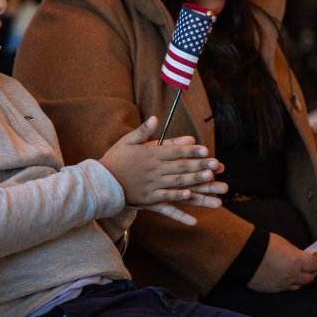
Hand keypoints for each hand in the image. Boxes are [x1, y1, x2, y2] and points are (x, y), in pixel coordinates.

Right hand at [99, 116, 225, 223]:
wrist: (101, 181)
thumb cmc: (115, 159)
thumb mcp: (127, 140)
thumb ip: (143, 131)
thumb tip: (155, 118)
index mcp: (150, 154)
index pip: (175, 151)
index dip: (192, 151)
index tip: (206, 150)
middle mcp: (153, 169)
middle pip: (180, 166)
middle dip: (199, 164)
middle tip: (215, 164)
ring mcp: (151, 184)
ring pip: (177, 181)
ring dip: (194, 179)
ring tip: (209, 177)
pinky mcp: (148, 198)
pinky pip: (166, 198)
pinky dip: (177, 197)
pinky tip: (189, 195)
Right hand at [248, 233, 316, 292]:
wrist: (242, 253)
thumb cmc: (262, 244)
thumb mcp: (283, 243)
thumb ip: (294, 253)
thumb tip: (298, 258)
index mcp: (296, 260)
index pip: (316, 265)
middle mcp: (292, 274)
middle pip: (309, 278)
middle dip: (311, 273)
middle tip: (310, 269)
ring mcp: (282, 284)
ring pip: (298, 286)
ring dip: (299, 281)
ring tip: (295, 275)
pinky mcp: (272, 289)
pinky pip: (283, 289)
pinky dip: (285, 284)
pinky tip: (281, 278)